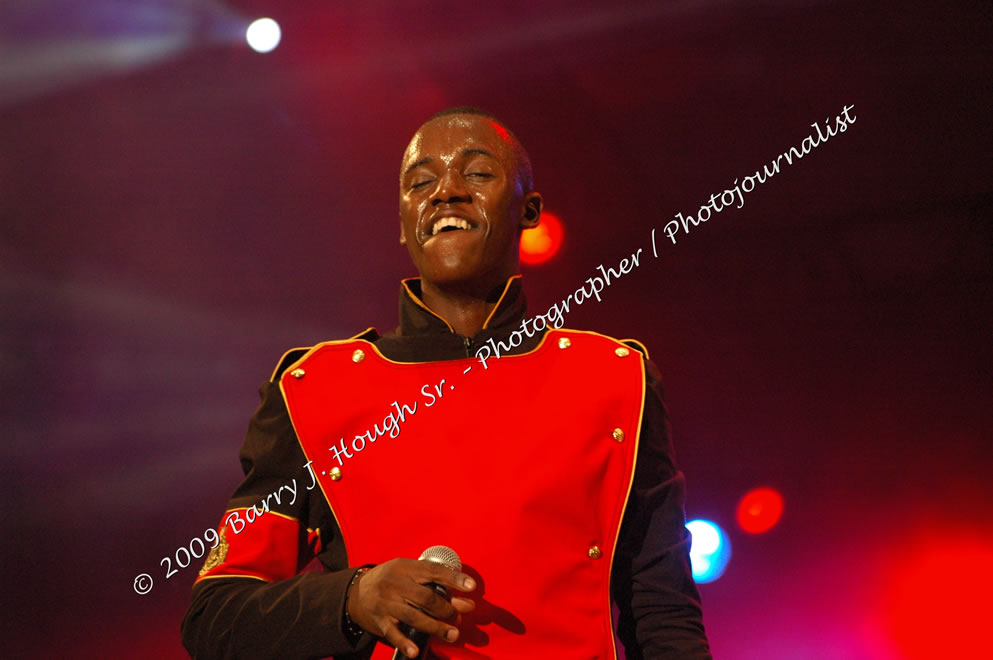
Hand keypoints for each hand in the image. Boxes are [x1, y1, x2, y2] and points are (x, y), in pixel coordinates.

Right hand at [346, 558, 476, 657]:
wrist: (356, 592)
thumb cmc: (390, 580)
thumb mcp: (408, 574)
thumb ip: (434, 584)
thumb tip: (464, 602)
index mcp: (406, 568)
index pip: (434, 571)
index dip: (454, 579)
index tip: (471, 586)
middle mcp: (395, 584)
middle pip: (426, 597)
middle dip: (446, 609)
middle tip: (459, 617)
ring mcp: (386, 603)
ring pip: (414, 616)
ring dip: (435, 627)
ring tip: (452, 634)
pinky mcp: (379, 621)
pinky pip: (393, 633)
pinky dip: (405, 643)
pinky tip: (415, 651)